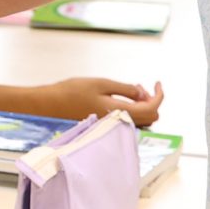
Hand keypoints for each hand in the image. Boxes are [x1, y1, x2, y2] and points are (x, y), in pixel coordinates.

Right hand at [38, 77, 163, 127]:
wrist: (50, 105)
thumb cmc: (72, 91)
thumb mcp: (100, 83)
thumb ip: (123, 89)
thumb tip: (141, 93)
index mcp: (119, 112)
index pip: (152, 108)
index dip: (159, 95)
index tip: (157, 82)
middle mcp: (118, 123)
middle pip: (150, 117)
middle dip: (150, 99)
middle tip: (138, 86)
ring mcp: (112, 126)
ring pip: (140, 120)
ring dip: (141, 105)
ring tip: (131, 90)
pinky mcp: (105, 126)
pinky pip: (128, 120)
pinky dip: (131, 109)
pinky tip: (121, 98)